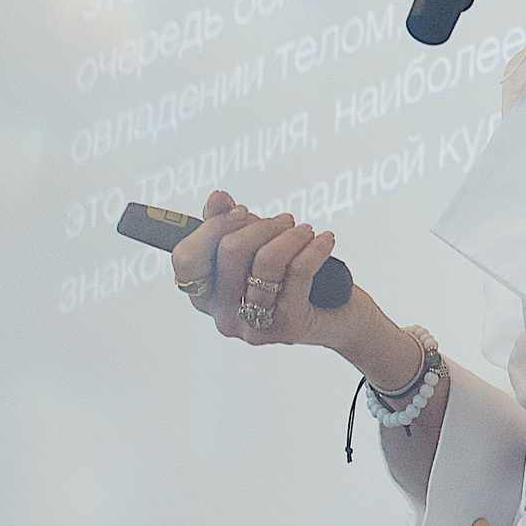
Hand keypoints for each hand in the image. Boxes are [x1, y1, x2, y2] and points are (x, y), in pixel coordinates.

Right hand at [170, 191, 346, 348]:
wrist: (339, 318)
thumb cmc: (291, 279)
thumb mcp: (256, 248)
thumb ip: (228, 224)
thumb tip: (217, 198)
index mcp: (206, 295)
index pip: (186, 258)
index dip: (212, 228)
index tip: (241, 212)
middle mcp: (222, 314)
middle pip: (230, 250)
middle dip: (263, 225)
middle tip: (285, 221)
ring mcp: (252, 325)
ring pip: (265, 261)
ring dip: (291, 235)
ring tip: (306, 231)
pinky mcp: (286, 326)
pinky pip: (298, 272)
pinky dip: (314, 248)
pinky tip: (324, 240)